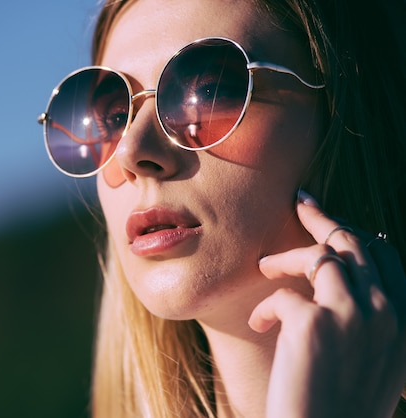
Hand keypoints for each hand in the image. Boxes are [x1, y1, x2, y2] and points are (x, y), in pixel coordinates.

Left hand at [248, 190, 405, 417]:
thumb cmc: (339, 405)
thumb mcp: (370, 358)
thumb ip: (367, 317)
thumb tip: (340, 273)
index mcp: (405, 322)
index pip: (385, 257)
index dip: (355, 230)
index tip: (330, 216)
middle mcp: (388, 314)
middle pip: (353, 243)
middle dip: (323, 217)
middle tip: (299, 202)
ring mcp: (354, 317)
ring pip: (319, 256)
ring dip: (286, 258)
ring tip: (264, 267)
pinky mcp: (315, 326)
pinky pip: (281, 295)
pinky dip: (264, 308)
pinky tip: (259, 326)